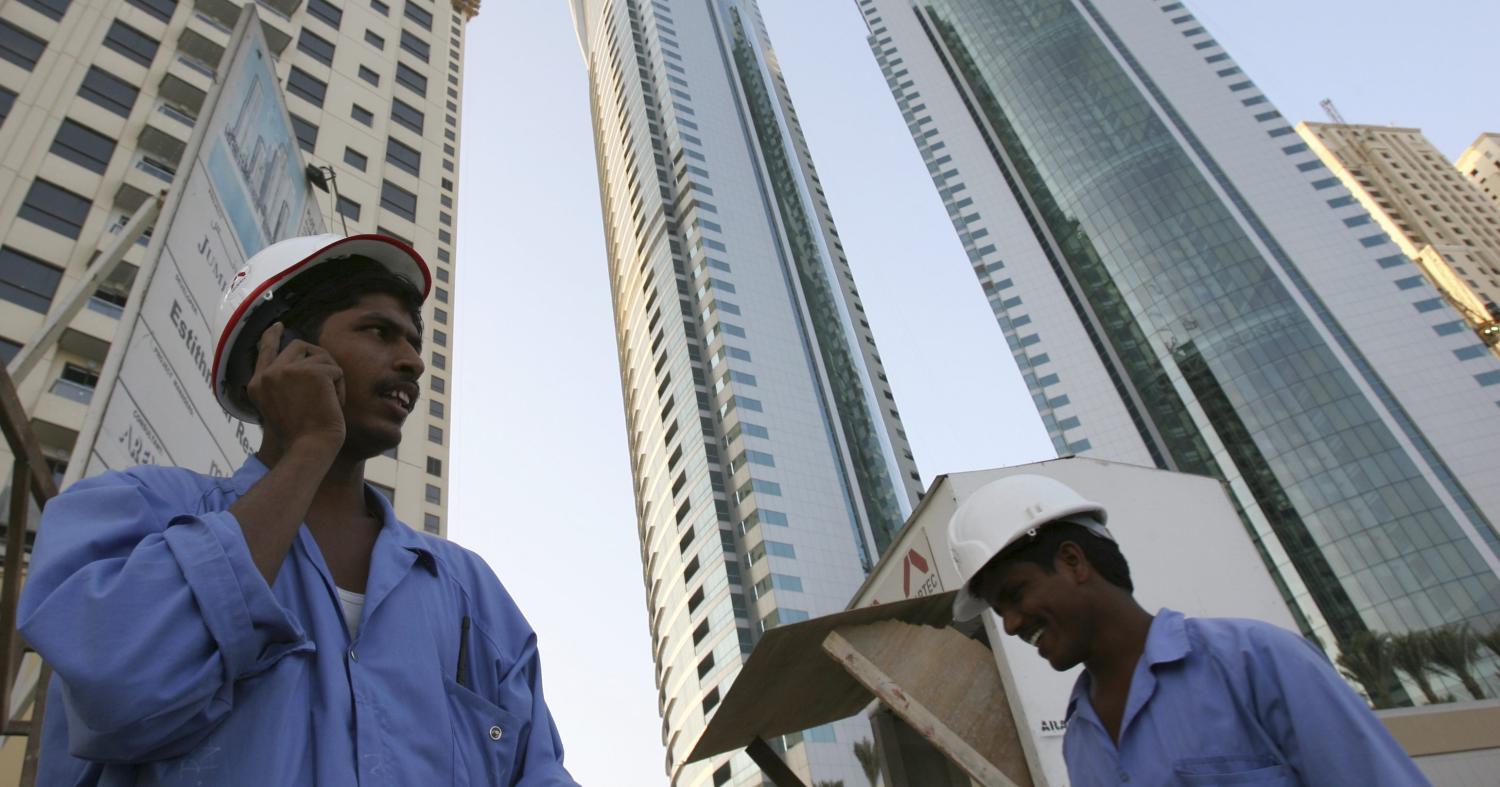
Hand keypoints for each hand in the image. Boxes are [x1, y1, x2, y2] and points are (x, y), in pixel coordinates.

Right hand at [246, 323, 345, 456]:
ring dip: (332, 378)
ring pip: (321, 357)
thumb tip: (301, 360)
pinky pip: (336, 370)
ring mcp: (288, 371)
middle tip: (330, 378)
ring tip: (328, 402)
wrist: (309, 448)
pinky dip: (340, 388)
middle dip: (318, 358)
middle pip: (299, 346)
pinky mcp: (311, 372)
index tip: (279, 326)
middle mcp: (268, 375)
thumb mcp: (281, 408)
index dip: (273, 335)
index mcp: (257, 385)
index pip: (265, 350)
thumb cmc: (301, 436)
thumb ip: (283, 385)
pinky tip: (334, 405)